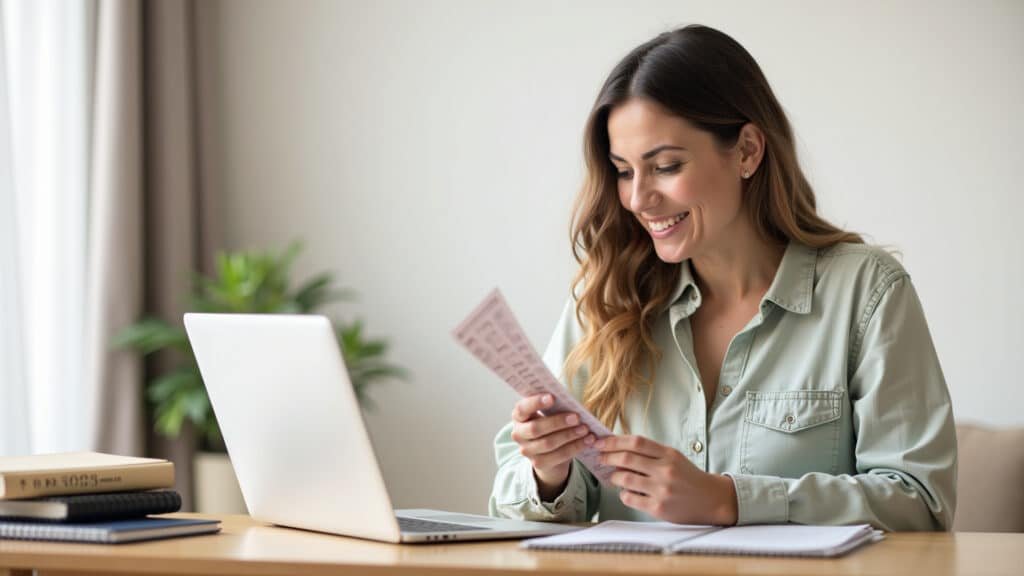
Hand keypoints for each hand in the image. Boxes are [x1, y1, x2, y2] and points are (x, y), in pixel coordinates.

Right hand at [510, 394, 596, 499]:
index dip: (536, 403)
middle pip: (535, 429)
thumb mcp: (548, 413)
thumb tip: (570, 401)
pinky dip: (575, 447)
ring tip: (585, 429)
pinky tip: (586, 441)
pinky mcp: (538, 463)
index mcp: (518, 416)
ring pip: (548, 443)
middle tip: (576, 417)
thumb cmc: (550, 423)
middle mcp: (518, 434)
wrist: (548, 451)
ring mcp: (527, 450)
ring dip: (569, 435)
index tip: (552, 397)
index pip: (522, 409)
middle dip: (558, 422)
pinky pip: (558, 455)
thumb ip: (554, 406)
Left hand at [597, 435, 737, 524]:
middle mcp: (665, 470)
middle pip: (627, 459)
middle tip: (601, 458)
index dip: (615, 441)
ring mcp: (662, 490)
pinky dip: (623, 494)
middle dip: (608, 457)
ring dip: (614, 476)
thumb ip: (650, 453)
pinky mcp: (658, 507)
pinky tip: (626, 492)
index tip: (601, 442)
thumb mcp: (673, 457)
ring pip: (625, 479)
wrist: (711, 499)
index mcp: (668, 454)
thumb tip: (618, 449)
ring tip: (614, 476)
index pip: (636, 442)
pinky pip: (630, 498)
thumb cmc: (687, 477)